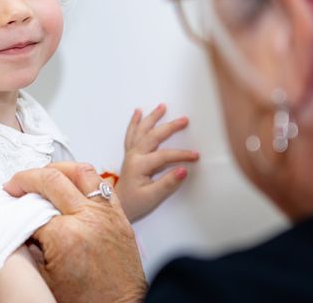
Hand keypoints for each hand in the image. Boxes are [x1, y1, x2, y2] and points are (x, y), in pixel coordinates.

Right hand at [4, 162, 146, 302]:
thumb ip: (28, 246)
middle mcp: (87, 218)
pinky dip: (83, 180)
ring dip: (58, 169)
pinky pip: (102, 185)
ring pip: (80, 171)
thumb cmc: (86, 302)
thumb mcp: (43, 278)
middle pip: (51, 179)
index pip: (30, 209)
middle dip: (26, 178)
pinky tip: (71, 186)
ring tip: (43, 176)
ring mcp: (106, 214)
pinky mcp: (120, 217)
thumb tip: (18, 223)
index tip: (7, 208)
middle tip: (14, 185)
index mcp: (65, 236)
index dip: (14, 209)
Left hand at [118, 103, 198, 221]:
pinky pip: (131, 134)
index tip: (195, 156)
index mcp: (139, 165)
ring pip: (141, 131)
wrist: (117, 205)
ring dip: (152, 118)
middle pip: (153, 136)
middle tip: (184, 120)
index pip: (164, 155)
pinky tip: (138, 112)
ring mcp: (131, 153)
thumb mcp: (153, 197)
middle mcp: (134, 155)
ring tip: (161, 106)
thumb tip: (183, 170)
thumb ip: (168, 183)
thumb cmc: (134, 203)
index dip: (181, 155)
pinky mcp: (130, 154)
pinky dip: (135, 122)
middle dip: (169, 127)